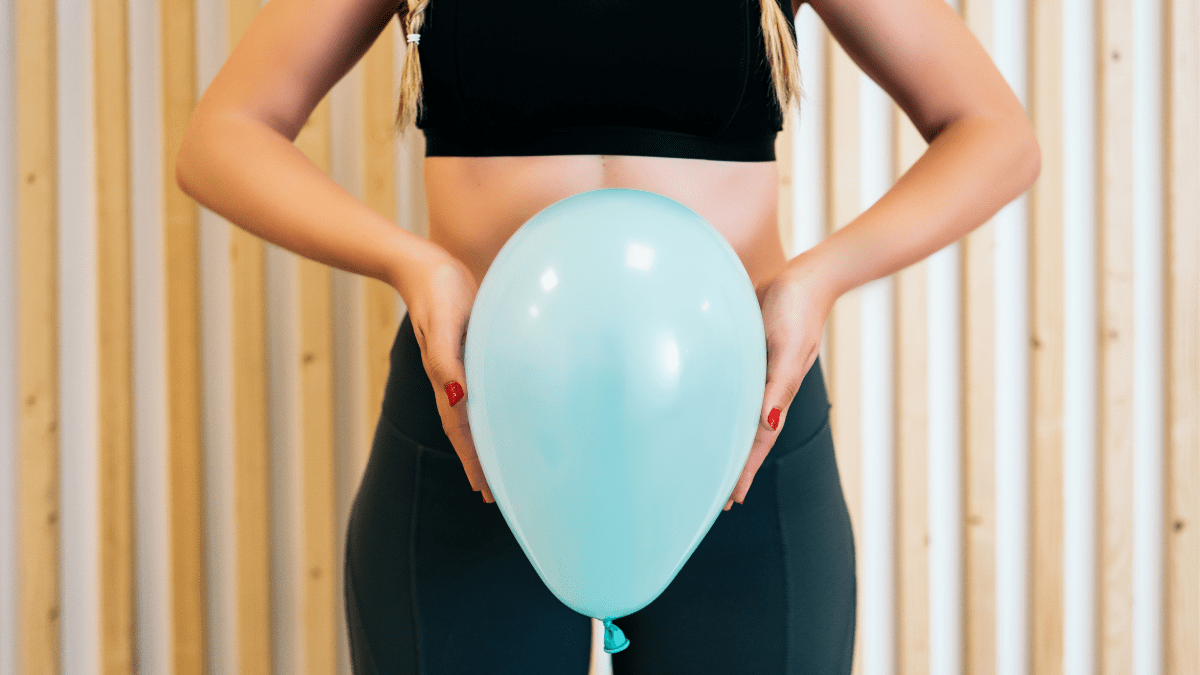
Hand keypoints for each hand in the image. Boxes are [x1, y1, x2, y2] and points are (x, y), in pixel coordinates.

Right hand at [395, 242, 495, 502]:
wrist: (421, 264)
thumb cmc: (438, 290)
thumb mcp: (443, 322)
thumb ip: (448, 359)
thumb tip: (460, 397)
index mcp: (448, 377)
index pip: (463, 429)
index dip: (474, 460)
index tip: (485, 491)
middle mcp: (451, 377)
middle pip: (464, 429)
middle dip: (476, 461)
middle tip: (490, 495)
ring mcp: (456, 365)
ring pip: (468, 414)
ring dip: (478, 442)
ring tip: (489, 466)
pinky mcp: (463, 350)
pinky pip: (474, 392)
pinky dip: (481, 413)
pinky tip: (490, 415)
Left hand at [722, 257, 837, 510]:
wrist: (809, 274)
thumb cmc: (798, 308)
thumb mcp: (786, 348)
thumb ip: (778, 387)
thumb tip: (768, 424)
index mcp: (776, 392)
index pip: (757, 441)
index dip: (745, 471)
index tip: (732, 501)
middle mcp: (768, 386)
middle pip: (749, 434)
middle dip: (738, 465)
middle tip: (720, 495)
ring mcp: (761, 370)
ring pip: (743, 413)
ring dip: (733, 438)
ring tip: (719, 460)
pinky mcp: (752, 350)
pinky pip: (739, 388)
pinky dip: (729, 406)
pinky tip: (719, 407)